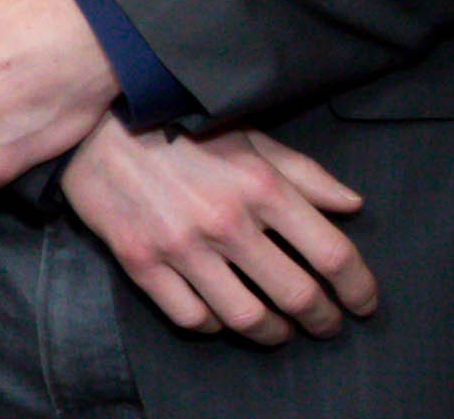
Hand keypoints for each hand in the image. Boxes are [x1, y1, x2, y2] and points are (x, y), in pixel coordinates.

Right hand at [64, 122, 377, 345]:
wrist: (91, 120)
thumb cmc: (177, 124)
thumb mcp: (248, 136)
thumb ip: (303, 174)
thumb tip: (352, 206)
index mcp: (260, 186)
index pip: (333, 255)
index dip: (359, 289)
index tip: (362, 303)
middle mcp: (225, 221)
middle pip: (297, 296)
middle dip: (323, 320)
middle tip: (326, 324)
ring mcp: (179, 244)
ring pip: (246, 316)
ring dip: (273, 333)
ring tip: (278, 330)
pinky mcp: (139, 259)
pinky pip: (190, 316)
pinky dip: (214, 325)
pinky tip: (221, 315)